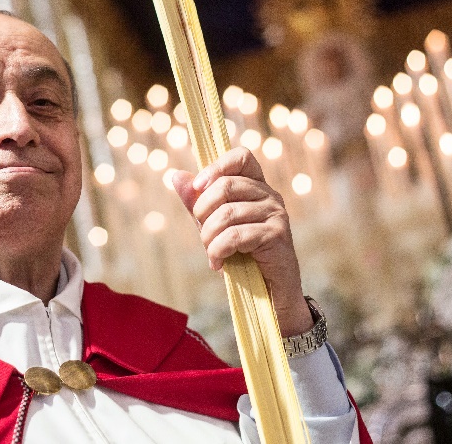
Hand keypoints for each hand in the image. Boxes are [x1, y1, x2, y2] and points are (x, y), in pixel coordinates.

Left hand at [172, 147, 313, 335]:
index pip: (241, 157)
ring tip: (212, 254)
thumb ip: (197, 202)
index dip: (216, 166)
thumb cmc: (242, 256)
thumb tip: (175, 176)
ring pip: (227, 213)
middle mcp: (270, 195)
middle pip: (225, 186)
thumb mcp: (214, 226)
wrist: (268, 294)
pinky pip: (235, 236)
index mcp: (256, 187)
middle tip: (202, 235)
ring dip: (209, 238)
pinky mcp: (276, 235)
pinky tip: (219, 264)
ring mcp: (276, 214)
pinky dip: (219, 252)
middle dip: (203, 212)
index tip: (198, 186)